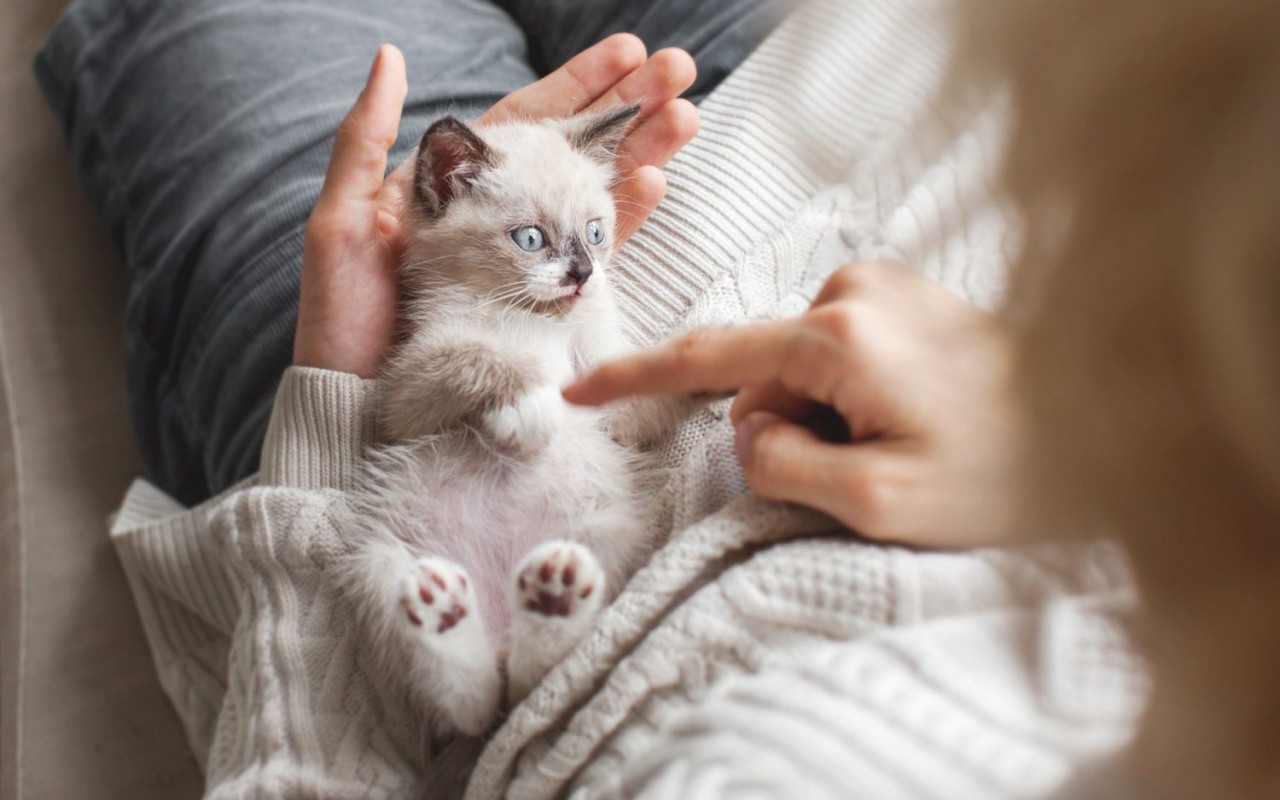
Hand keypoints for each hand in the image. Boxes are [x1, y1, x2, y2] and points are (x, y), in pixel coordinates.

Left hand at [295, 36, 699, 377]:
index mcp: (453, 186)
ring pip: (592, 191)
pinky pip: (592, 249)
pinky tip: (653, 183)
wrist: (362, 405)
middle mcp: (497, 215)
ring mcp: (525, 257)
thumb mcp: (343, 222)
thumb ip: (366, 140)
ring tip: (684, 116)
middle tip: (677, 71)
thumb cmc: (343, 319)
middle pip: (573, 147)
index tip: (628, 53)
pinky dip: (623, 215)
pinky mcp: (543, 299)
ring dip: (640, 152)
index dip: (579, 84)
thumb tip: (391, 56)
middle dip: (627, 107)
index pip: (526, 119)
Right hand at [563, 262, 1021, 547]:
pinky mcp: (905, 293)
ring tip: (907, 441)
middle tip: (871, 466)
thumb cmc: (1010, 476)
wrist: (1110, 434)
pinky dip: (852, 393)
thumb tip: (748, 429)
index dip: (637, 377)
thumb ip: (784, 465)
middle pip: (762, 376)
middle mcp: (855, 289)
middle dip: (790, 429)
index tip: (579, 389)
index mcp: (841, 336)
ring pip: (800, 368)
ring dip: (828, 415)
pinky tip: (915, 413)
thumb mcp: (880, 502)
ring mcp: (884, 284)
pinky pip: (837, 351)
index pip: (710, 356)